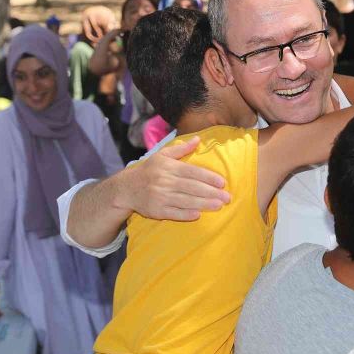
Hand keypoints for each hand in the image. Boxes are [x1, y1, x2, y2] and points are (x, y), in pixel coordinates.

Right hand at [116, 136, 230, 220]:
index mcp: (169, 167)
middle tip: (227, 197)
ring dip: (203, 204)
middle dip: (211, 193)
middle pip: (192, 187)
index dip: (208, 177)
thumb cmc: (149, 170)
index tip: (222, 183)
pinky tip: (198, 214)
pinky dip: (186, 214)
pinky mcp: (156, 210)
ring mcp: (160, 196)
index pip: (192, 172)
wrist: (126, 188)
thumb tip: (198, 139)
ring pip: (185, 201)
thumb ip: (181, 149)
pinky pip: (173, 213)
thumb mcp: (162, 155)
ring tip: (219, 205)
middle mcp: (165, 181)